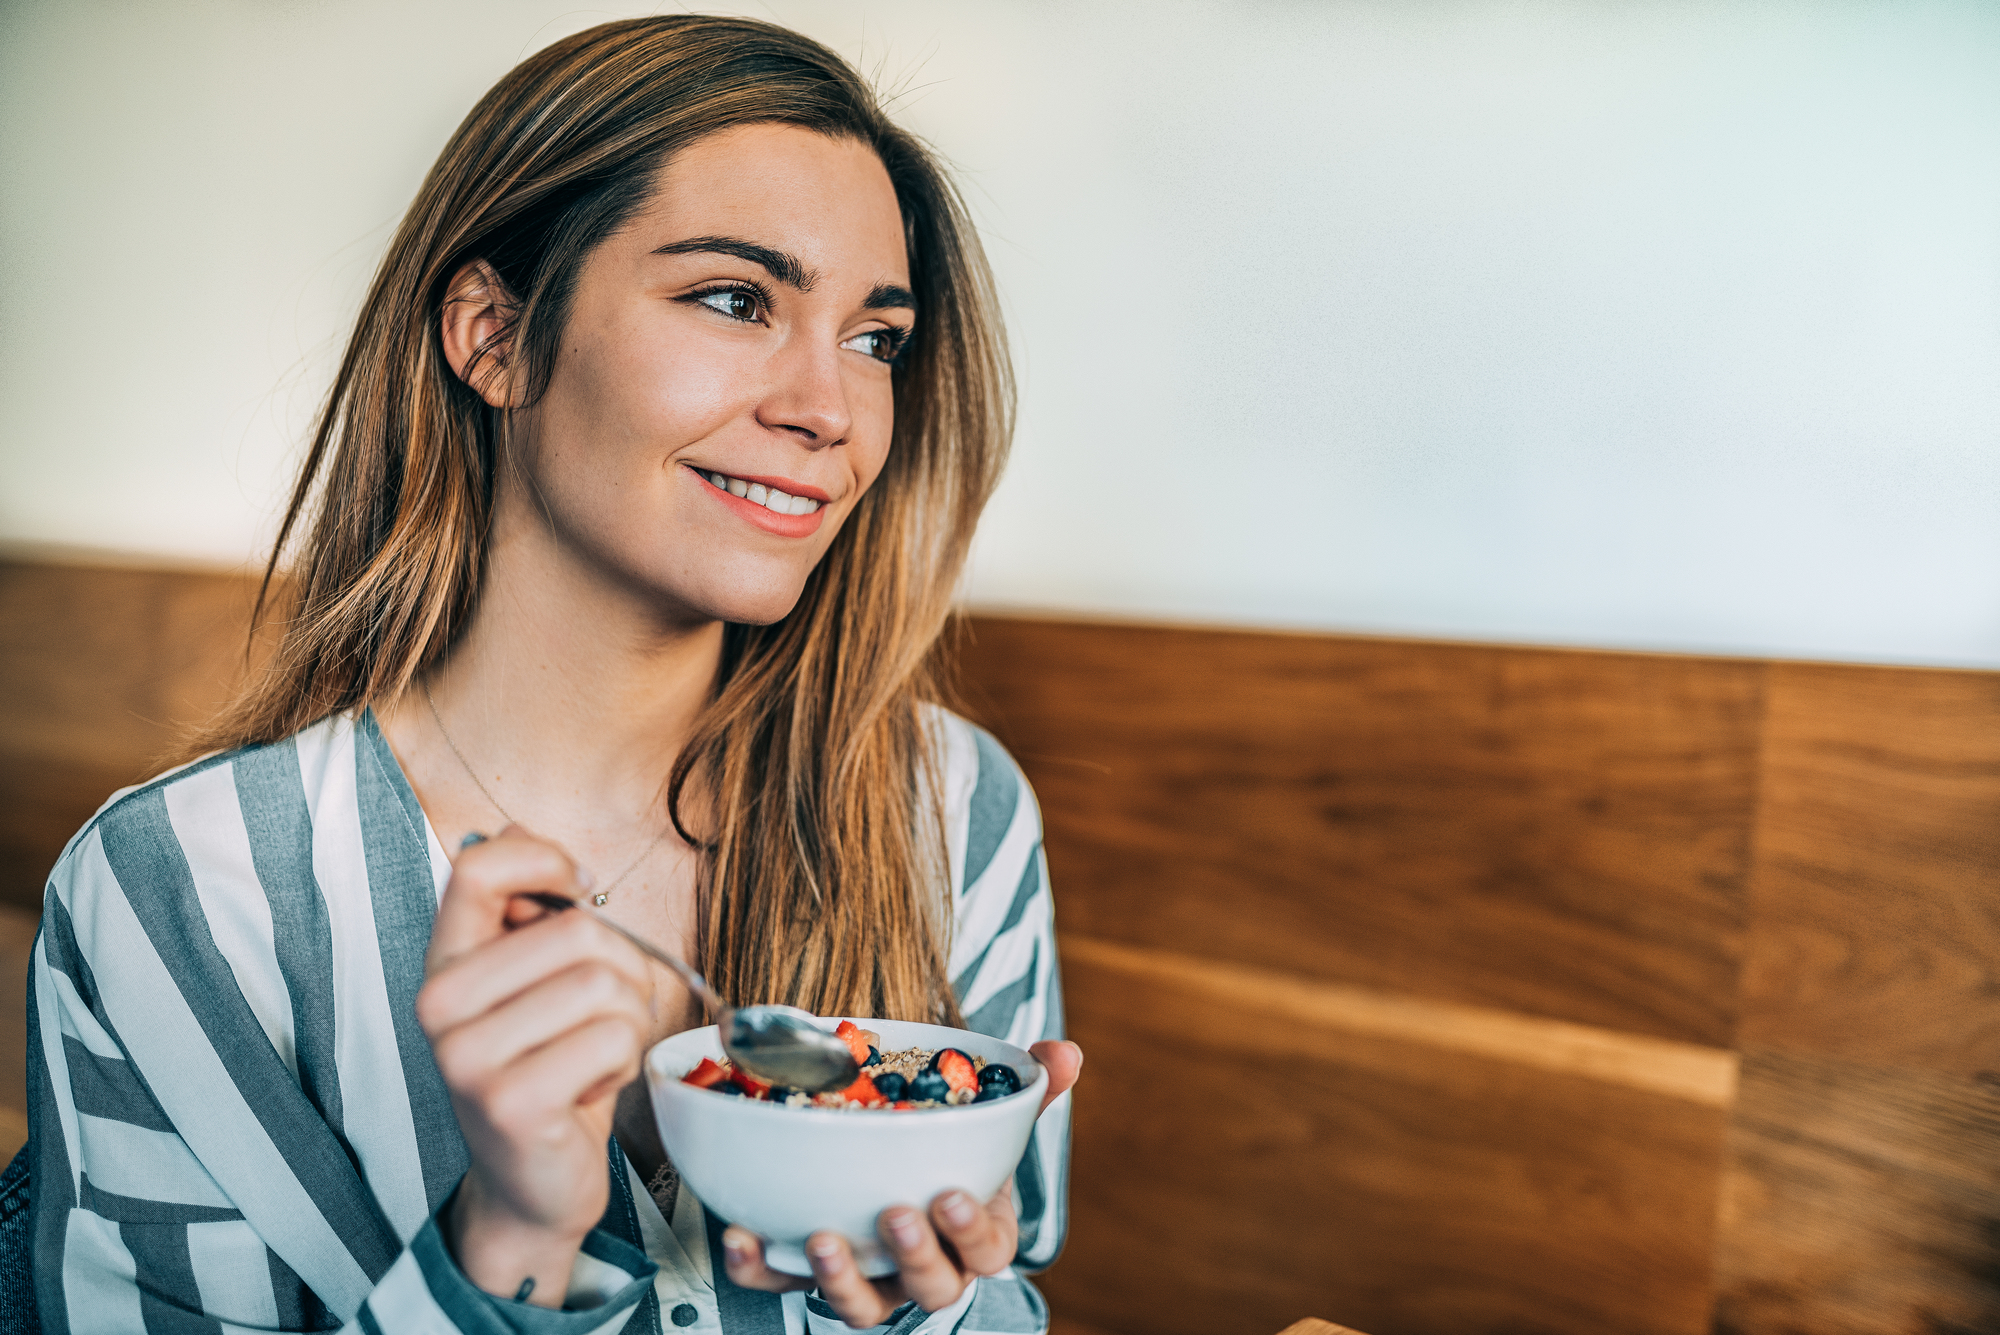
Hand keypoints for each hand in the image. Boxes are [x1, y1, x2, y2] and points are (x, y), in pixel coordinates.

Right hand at [416, 826, 657, 1306]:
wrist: (532, 1183)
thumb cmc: (548, 1068)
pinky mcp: (512, 1102)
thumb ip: (526, 909)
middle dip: (622, 969)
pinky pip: (614, 1036)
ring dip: (627, 1020)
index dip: (548, 862)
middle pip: (577, 930)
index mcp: (443, 964)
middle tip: (597, 1017)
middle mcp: (438, 1006)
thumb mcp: (533, 980)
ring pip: (605, 983)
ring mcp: (468, 1057)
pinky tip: (590, 1087)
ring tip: (592, 1055)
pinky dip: (624, 1060)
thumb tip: (518, 831)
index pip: (480, 868)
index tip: (580, 892)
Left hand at [723, 1038, 1081, 1327]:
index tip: (950, 1195)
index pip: (989, 1250)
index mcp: (975, 1236)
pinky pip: (781, 1286)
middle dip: (915, 1255)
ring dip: (841, 1279)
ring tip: (824, 1240)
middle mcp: (924, 1271)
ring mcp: (868, 1280)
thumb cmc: (948, 1150)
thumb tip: (1065, 1052)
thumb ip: (1028, 1088)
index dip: (971, 1233)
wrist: (888, 1164)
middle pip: (932, 1286)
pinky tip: (742, 1237)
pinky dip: (759, 1269)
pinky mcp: (807, 1277)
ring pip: (861, 1305)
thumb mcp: (989, 1119)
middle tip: (895, 1213)